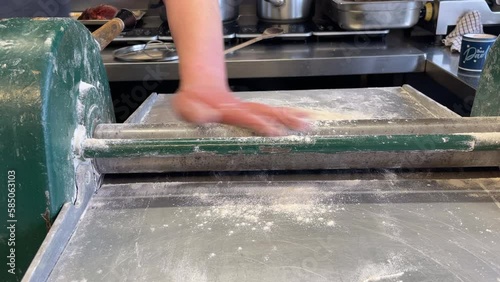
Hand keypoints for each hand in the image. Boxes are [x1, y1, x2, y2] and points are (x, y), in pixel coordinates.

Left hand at [172, 85, 309, 135]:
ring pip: (272, 111)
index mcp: (228, 110)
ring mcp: (248, 109)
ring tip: (309, 122)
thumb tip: (207, 116)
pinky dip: (287, 115)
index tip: (273, 130)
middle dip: (285, 118)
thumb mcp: (185, 106)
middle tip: (303, 124)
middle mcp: (242, 108)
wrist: (200, 86)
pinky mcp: (251, 111)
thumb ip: (194, 112)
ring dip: (290, 116)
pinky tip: (300, 119)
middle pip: (267, 112)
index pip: (248, 117)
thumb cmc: (192, 100)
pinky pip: (271, 112)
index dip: (260, 123)